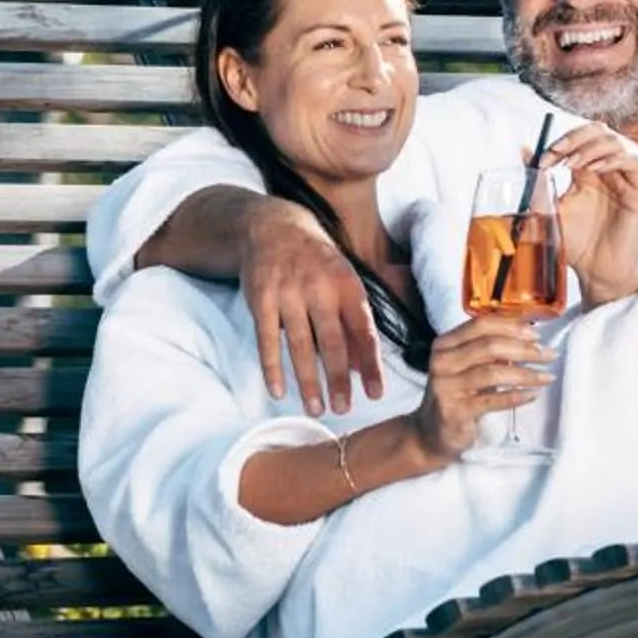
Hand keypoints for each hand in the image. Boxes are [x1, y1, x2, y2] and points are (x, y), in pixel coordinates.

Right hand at [241, 198, 384, 412]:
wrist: (276, 228)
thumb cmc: (319, 265)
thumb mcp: (344, 285)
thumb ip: (354, 325)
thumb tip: (364, 370)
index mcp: (348, 287)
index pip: (364, 332)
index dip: (371, 365)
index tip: (376, 394)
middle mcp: (320, 289)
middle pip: (332, 342)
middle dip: (338, 380)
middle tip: (343, 410)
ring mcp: (289, 293)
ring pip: (300, 345)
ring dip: (308, 381)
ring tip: (316, 409)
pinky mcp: (261, 299)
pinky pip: (266, 339)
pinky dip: (272, 368)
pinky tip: (278, 391)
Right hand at [410, 317, 554, 463]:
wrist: (431, 434)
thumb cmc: (457, 396)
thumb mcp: (469, 367)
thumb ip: (491, 351)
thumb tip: (530, 337)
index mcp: (445, 344)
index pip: (481, 325)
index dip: (511, 327)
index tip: (536, 335)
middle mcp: (442, 362)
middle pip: (490, 346)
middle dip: (524, 349)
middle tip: (548, 355)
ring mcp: (446, 387)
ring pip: (492, 372)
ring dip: (525, 373)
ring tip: (547, 376)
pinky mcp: (454, 411)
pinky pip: (491, 401)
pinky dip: (516, 396)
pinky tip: (532, 395)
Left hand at [539, 123, 637, 305]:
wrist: (596, 273)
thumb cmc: (576, 245)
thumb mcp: (551, 210)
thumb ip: (538, 183)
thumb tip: (524, 151)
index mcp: (586, 172)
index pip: (579, 138)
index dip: (561, 142)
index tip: (543, 159)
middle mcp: (607, 171)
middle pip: (599, 131)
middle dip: (576, 136)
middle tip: (557, 152)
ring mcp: (624, 180)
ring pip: (615, 143)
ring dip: (591, 147)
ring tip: (572, 164)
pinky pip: (632, 163)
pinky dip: (614, 159)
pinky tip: (596, 169)